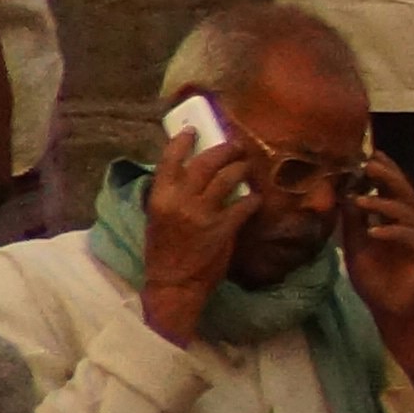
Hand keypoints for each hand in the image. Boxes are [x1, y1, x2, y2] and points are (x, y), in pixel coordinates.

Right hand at [133, 122, 254, 341]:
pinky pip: (245, 204)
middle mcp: (180, 201)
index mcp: (159, 197)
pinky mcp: (223, 228)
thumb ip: (170, 195)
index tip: (195, 130)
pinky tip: (255, 198)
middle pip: (206, 162)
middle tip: (236, 146)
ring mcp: (202, 214)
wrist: (174, 283)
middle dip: (225, 150)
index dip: (183, 141)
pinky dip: (253, 198)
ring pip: (228, 178)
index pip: (169, 159)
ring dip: (242, 168)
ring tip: (247, 166)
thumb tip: (187, 173)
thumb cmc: (164, 251)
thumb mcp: (158, 218)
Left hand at [334, 165, 413, 336]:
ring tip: (360, 200)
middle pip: (406, 194)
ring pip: (410, 213)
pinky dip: (391, 232)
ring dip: (385, 204)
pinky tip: (373, 231)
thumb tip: (345, 193)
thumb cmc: (376, 281)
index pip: (395, 191)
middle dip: (388, 177)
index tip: (370, 155)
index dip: (386, 172)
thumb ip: (353, 223)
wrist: (391, 312)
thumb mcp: (356, 247)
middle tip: (370, 164)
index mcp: (401, 221)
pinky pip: (411, 238)